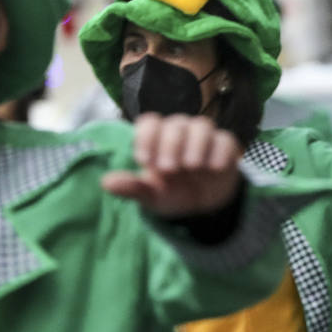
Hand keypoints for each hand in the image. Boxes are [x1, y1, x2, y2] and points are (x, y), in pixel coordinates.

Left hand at [101, 114, 242, 216]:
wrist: (203, 209)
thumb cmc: (173, 194)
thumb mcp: (151, 196)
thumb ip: (132, 187)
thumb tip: (106, 183)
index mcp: (158, 139)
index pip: (150, 122)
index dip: (146, 136)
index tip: (144, 160)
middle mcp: (181, 133)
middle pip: (175, 123)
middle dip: (170, 144)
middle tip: (168, 169)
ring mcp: (205, 138)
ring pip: (201, 125)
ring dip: (196, 143)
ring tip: (192, 166)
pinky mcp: (226, 147)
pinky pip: (225, 139)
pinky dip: (220, 151)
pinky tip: (214, 168)